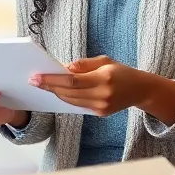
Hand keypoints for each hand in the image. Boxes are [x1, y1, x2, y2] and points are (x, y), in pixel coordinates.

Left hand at [29, 56, 174, 119]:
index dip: (52, 80)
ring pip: (71, 101)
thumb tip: (63, 69)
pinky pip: (78, 105)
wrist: (141, 90)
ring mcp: (101, 107)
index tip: (36, 77)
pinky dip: (66, 98)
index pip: (71, 81)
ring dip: (55, 93)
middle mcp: (102, 95)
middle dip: (49, 87)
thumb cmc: (121, 71)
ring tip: (41, 85)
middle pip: (68, 93)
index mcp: (104, 79)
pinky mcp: (100, 113)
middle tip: (33, 80)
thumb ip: (83, 65)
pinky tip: (56, 92)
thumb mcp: (104, 61)